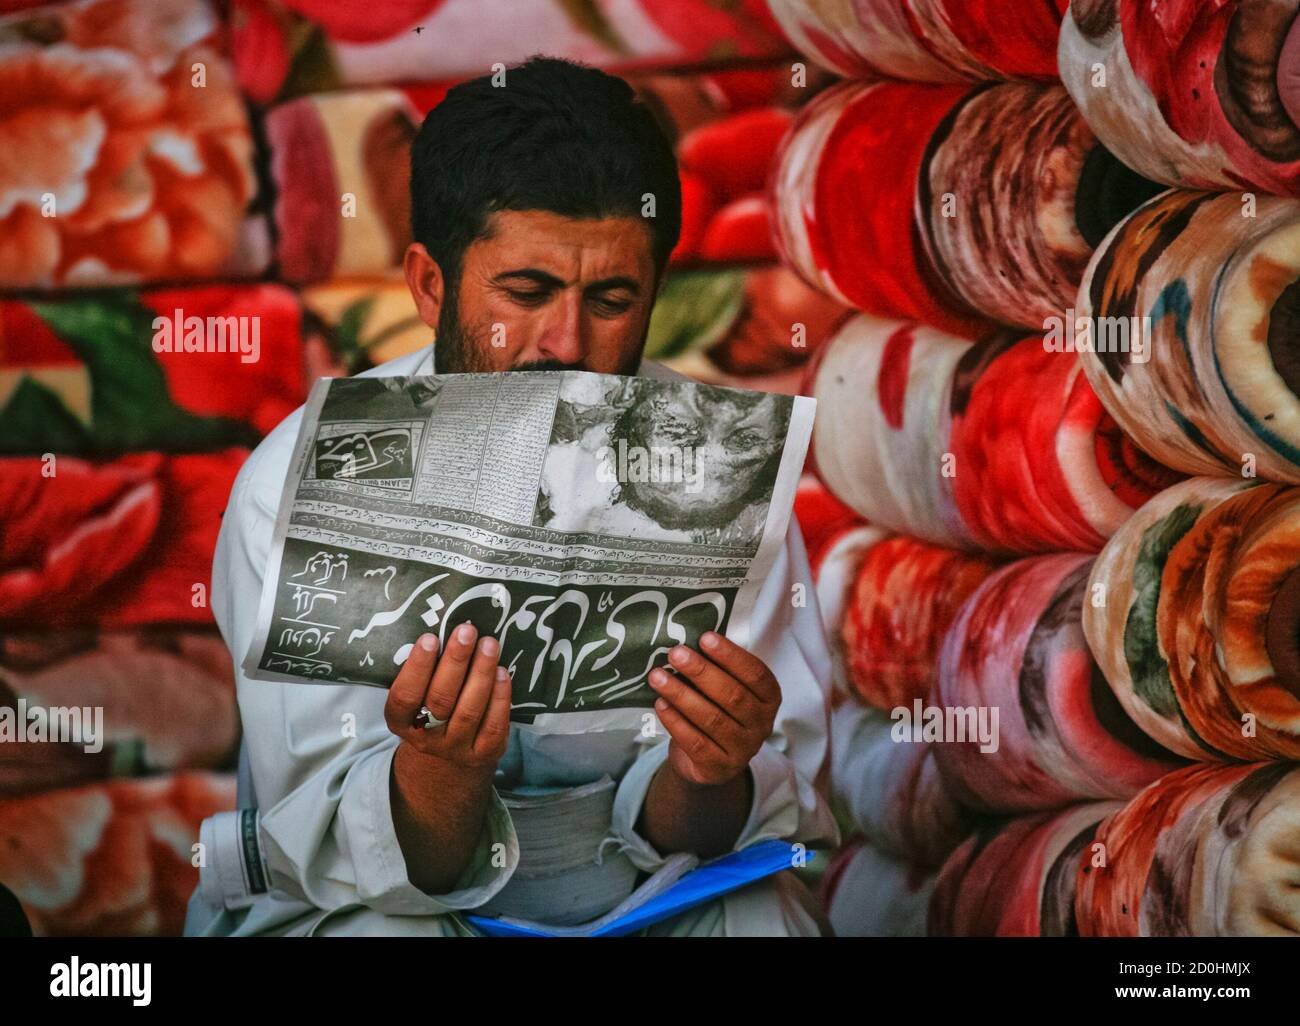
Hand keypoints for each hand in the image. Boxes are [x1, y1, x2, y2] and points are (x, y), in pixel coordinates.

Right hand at [383, 621, 511, 770]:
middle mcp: (426, 739)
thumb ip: (426, 669)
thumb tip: (444, 626)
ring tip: (489, 645)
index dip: (417, 668)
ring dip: (481, 673)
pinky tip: (502, 672)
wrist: (450, 754)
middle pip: (440, 700)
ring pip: (469, 711)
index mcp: (401, 721)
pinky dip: (500, 696)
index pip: (404, 696)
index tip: (430, 638)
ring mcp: (456, 748)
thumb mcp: (419, 694)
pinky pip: (494, 725)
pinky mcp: (484, 753)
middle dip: (455, 662)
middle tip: (467, 631)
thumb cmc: (432, 707)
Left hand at [647, 631, 779, 786]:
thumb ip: (716, 668)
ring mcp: (743, 749)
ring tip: (658, 676)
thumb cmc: (717, 711)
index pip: (755, 674)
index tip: (705, 637)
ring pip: (712, 719)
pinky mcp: (719, 767)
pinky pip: (695, 742)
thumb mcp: (724, 689)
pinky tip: (660, 704)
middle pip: (733, 695)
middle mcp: (762, 724)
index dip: (731, 655)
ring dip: (681, 695)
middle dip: (701, 672)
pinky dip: (675, 721)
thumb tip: (688, 642)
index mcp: (769, 698)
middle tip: (676, 653)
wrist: (709, 761)